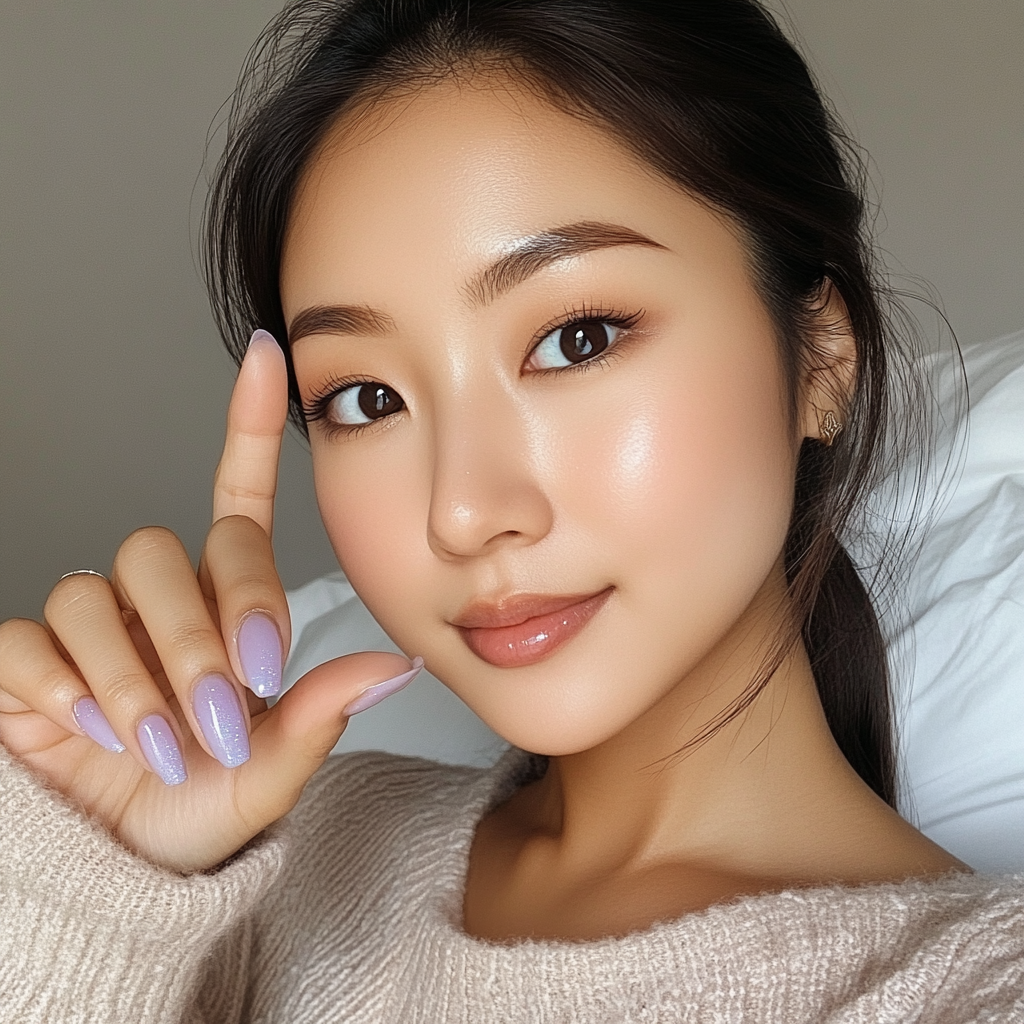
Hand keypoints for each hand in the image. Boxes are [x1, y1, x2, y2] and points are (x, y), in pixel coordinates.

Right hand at [0, 333, 419, 871]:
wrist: (126, 867)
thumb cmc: (204, 807)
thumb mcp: (269, 773)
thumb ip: (316, 718)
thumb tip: (391, 666)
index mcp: (225, 608)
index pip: (234, 500)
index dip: (247, 424)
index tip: (268, 357)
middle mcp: (158, 599)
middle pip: (166, 551)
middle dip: (197, 634)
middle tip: (220, 708)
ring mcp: (90, 625)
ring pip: (97, 592)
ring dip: (135, 675)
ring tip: (159, 741)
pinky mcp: (25, 660)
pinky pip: (31, 640)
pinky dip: (65, 690)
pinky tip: (91, 730)